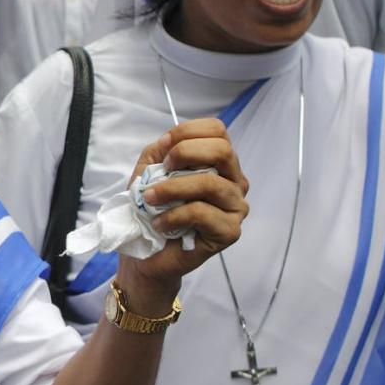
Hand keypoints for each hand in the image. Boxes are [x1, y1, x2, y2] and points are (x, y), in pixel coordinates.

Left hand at [116, 119, 249, 306]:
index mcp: (219, 163)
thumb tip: (169, 140)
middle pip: (222, 149)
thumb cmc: (152, 210)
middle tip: (162, 170)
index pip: (217, 130)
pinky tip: (160, 224)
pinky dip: (174, 215)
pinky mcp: (230, 231)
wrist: (147, 254)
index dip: (186, 133)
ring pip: (210, 183)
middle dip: (185, 154)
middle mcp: (234, 181)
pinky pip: (202, 213)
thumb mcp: (150, 171)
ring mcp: (236, 207)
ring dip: (172, 188)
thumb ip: (161, 151)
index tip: (163, 150)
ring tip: (149, 200)